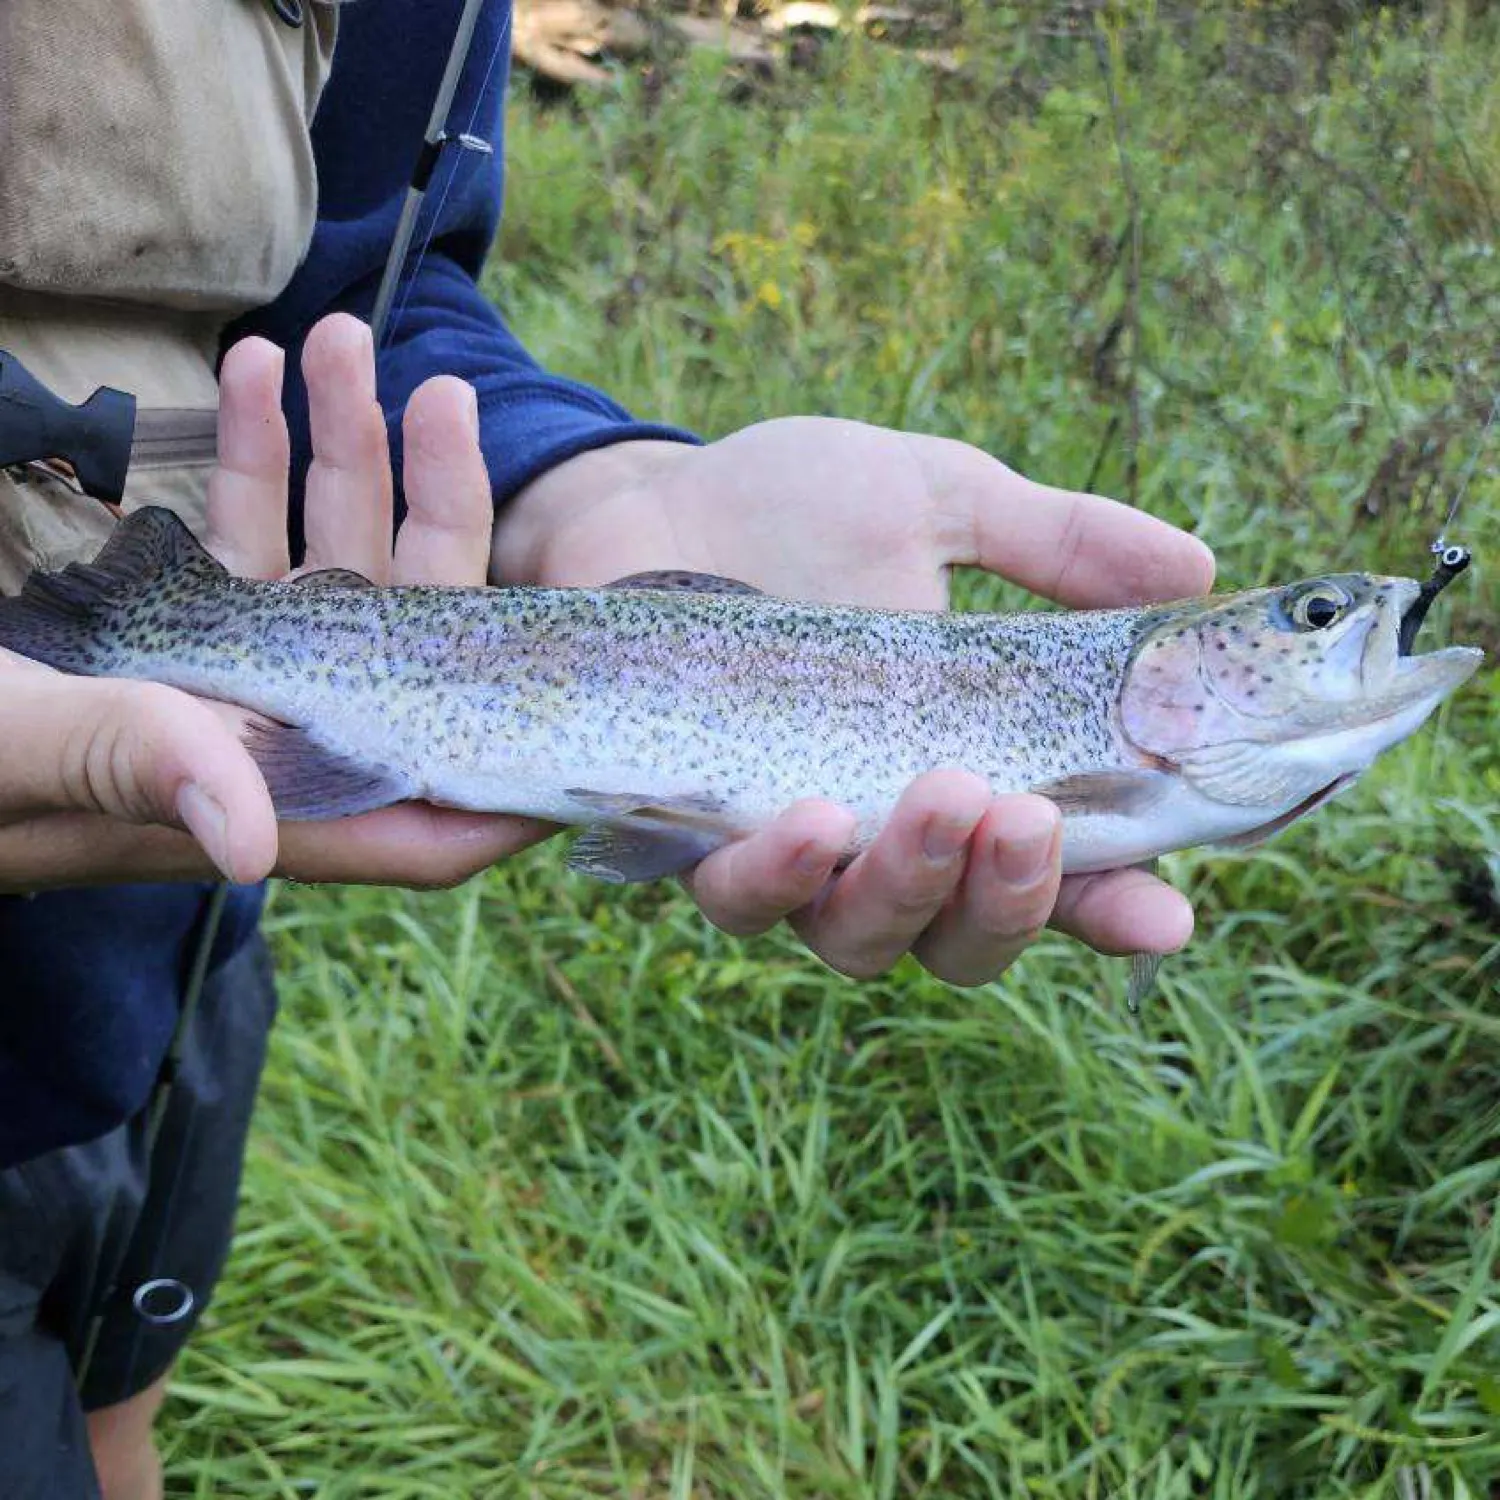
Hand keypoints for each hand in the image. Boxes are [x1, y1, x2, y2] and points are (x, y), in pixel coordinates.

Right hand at [0, 315, 549, 891]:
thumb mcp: (33, 749)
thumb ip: (143, 769)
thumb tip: (250, 849)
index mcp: (269, 797)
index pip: (436, 820)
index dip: (519, 780)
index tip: (586, 680)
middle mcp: (278, 739)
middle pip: (412, 645)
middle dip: (434, 513)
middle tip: (437, 391)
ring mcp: (237, 676)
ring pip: (334, 564)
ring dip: (340, 450)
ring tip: (334, 340)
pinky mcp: (182, 626)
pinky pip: (248, 537)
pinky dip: (253, 454)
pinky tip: (253, 370)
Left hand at [493, 417, 1216, 984]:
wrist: (642, 502)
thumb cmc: (786, 506)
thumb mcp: (934, 499)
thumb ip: (1056, 542)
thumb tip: (1196, 568)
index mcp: (960, 771)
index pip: (1056, 870)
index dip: (1115, 907)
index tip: (1169, 910)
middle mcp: (881, 836)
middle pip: (964, 936)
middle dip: (1013, 899)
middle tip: (1030, 818)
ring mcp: (787, 849)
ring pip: (861, 938)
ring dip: (913, 886)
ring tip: (948, 797)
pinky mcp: (691, 839)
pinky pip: (739, 897)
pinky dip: (782, 873)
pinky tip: (817, 819)